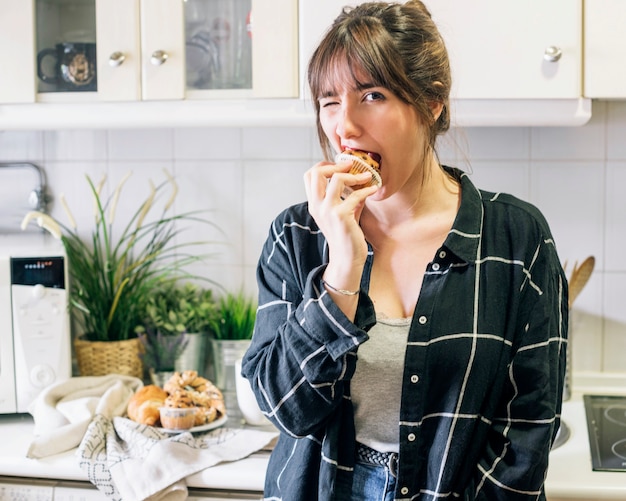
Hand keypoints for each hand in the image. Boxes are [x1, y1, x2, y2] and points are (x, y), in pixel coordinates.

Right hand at [304, 160, 377, 289]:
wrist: (346, 258)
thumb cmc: (346, 234)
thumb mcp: (340, 212)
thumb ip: (344, 195)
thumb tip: (358, 178)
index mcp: (314, 204)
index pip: (309, 175)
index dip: (324, 165)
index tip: (340, 167)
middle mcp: (317, 205)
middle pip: (317, 172)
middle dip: (335, 165)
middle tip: (351, 166)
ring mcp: (328, 210)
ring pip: (337, 179)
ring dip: (354, 175)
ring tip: (367, 176)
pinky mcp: (341, 216)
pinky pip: (355, 195)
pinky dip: (367, 190)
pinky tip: (374, 190)